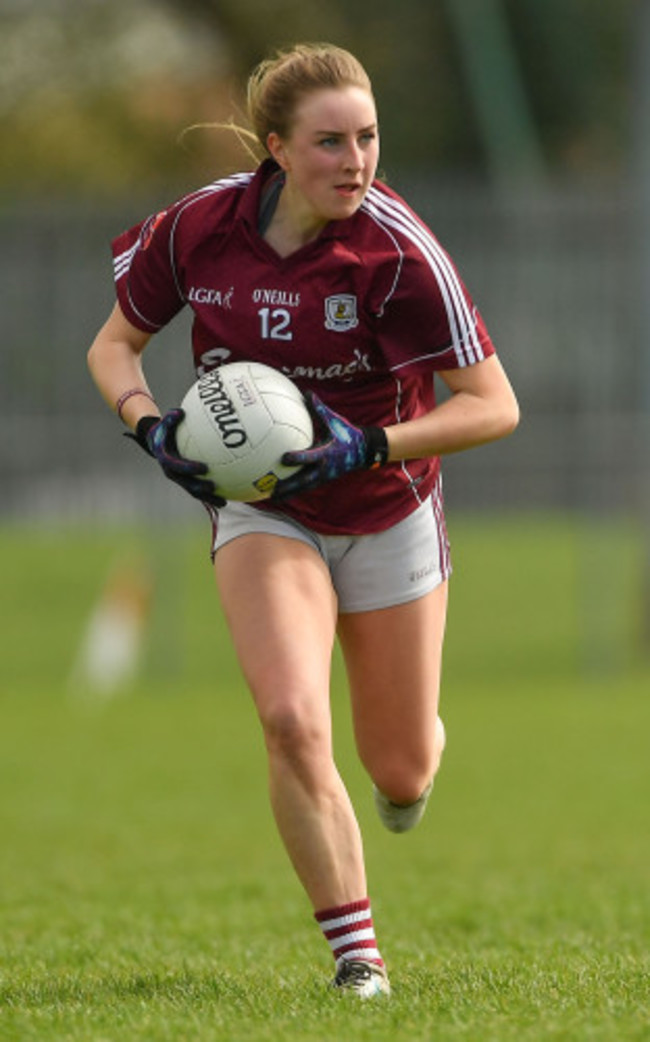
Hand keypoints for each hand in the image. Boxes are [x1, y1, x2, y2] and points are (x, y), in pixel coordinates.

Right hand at [126, 411, 225, 506]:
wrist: (156, 443)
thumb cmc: (164, 430)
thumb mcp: (164, 422)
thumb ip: (171, 418)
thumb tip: (180, 412)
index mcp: (167, 460)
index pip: (178, 467)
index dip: (190, 469)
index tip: (204, 468)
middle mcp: (173, 473)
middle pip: (187, 485)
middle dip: (200, 489)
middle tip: (213, 487)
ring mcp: (180, 479)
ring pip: (195, 492)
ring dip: (209, 499)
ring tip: (224, 503)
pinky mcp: (186, 481)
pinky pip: (200, 489)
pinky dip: (212, 494)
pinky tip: (228, 496)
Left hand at [272, 392, 387, 498]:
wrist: (363, 451)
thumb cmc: (347, 434)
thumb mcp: (334, 421)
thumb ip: (319, 409)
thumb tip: (306, 392)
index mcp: (327, 454)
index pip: (310, 457)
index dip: (298, 458)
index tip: (284, 458)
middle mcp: (323, 469)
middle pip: (302, 481)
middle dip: (287, 487)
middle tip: (271, 490)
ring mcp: (322, 477)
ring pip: (302, 488)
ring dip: (287, 493)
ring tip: (270, 497)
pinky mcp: (321, 480)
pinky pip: (304, 487)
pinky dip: (293, 490)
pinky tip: (280, 492)